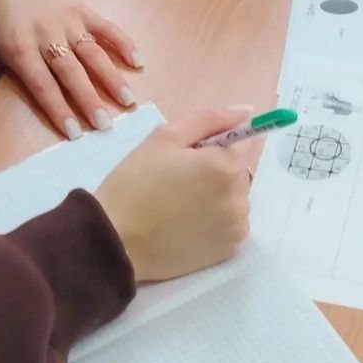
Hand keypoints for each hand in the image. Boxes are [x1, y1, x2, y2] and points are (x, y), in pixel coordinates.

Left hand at [0, 0, 141, 139]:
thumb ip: (16, 77)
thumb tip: (41, 106)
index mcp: (20, 49)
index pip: (43, 85)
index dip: (59, 109)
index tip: (75, 133)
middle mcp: (46, 35)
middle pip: (71, 71)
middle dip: (89, 99)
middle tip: (106, 124)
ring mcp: (66, 20)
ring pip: (92, 52)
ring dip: (111, 78)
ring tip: (128, 100)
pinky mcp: (81, 7)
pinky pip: (105, 26)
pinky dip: (122, 42)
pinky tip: (137, 61)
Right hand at [95, 109, 262, 281]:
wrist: (115, 242)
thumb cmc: (135, 184)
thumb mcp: (165, 138)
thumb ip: (210, 120)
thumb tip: (246, 112)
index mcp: (227, 167)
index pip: (245, 140)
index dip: (219, 142)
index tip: (194, 152)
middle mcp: (240, 199)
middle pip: (240, 171)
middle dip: (218, 168)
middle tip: (179, 177)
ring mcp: (236, 228)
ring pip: (236, 197)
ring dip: (218, 194)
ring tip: (181, 202)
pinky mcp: (228, 251)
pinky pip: (231, 223)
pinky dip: (216, 218)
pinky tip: (186, 222)